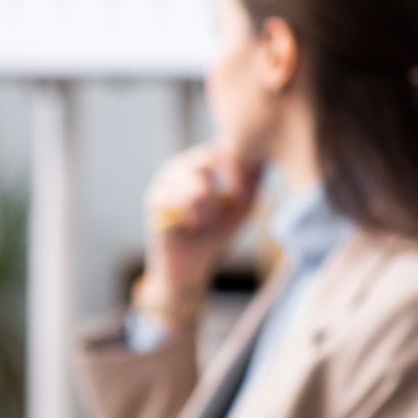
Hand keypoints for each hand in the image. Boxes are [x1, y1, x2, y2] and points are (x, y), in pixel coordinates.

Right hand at [139, 143, 261, 323]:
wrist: (189, 269)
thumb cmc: (215, 238)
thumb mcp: (241, 211)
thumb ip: (252, 187)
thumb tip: (263, 164)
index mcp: (201, 165)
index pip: (220, 149)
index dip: (236, 167)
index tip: (244, 193)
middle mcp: (180, 168)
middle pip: (206, 159)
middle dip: (222, 185)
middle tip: (226, 208)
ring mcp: (164, 182)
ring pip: (193, 181)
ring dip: (206, 205)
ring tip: (205, 222)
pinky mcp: (154, 200)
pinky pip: (177, 197)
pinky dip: (190, 214)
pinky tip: (191, 226)